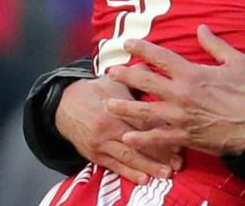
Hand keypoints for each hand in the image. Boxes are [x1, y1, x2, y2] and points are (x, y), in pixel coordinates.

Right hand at [54, 74, 182, 182]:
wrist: (65, 105)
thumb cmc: (96, 91)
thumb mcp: (115, 80)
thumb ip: (138, 76)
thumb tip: (158, 64)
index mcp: (114, 107)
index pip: (141, 120)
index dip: (161, 130)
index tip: (180, 135)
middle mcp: (108, 127)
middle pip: (138, 142)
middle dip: (159, 153)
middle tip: (179, 161)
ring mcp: (101, 143)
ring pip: (128, 157)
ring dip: (149, 166)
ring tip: (167, 173)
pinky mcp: (95, 155)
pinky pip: (115, 166)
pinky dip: (129, 174)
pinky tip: (143, 179)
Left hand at [105, 25, 244, 157]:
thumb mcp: (237, 62)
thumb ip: (216, 45)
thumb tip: (201, 28)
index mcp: (192, 74)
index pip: (160, 57)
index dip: (142, 48)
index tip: (128, 43)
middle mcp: (180, 94)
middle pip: (145, 82)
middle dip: (126, 75)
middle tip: (110, 71)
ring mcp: (179, 117)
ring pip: (144, 111)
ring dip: (125, 107)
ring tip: (109, 104)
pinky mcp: (184, 136)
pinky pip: (157, 138)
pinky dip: (141, 139)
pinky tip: (127, 137)